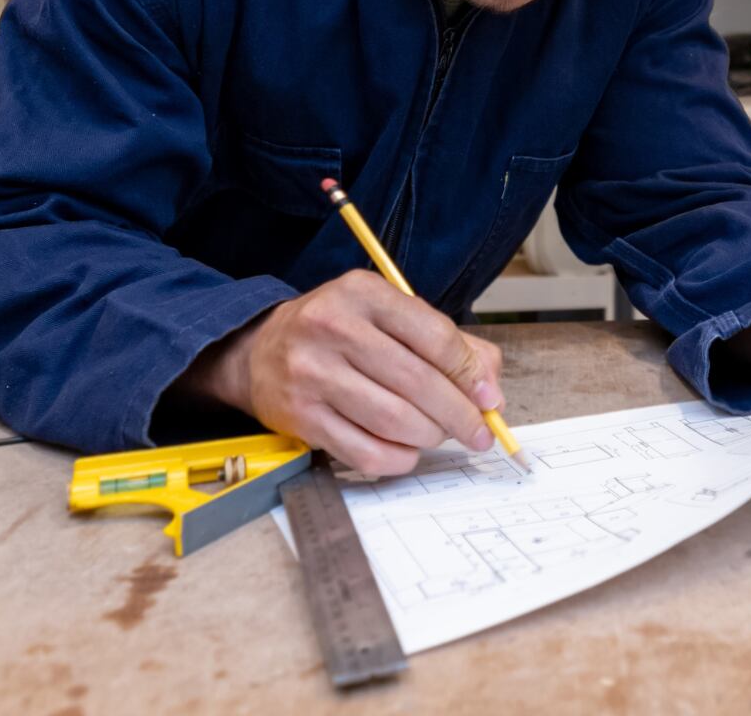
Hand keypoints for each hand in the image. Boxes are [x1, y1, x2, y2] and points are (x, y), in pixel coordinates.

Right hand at [180, 269, 504, 476]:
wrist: (260, 351)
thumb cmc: (342, 332)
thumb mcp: (391, 315)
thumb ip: (450, 344)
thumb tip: (490, 389)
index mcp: (363, 292)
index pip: (434, 336)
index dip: (469, 373)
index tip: (489, 399)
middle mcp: (332, 327)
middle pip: (417, 382)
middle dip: (459, 415)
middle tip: (479, 433)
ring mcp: (311, 373)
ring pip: (393, 420)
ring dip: (430, 436)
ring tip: (440, 435)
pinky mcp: (299, 416)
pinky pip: (364, 451)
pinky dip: (398, 459)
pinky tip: (408, 452)